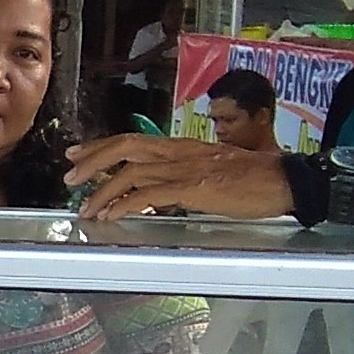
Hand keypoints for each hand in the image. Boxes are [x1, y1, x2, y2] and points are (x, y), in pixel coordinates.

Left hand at [67, 133, 295, 220]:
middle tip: (69, 176)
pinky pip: (150, 193)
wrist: (284, 180)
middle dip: (92, 160)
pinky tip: (113, 214)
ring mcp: (185, 168)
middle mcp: (179, 152)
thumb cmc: (254, 179)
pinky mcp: (194, 187)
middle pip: (125, 146)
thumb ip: (182, 181)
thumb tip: (158, 196)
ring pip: (131, 170)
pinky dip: (126, 203)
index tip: (78, 154)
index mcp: (182, 147)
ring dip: (103, 189)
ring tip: (86, 207)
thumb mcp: (211, 174)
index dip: (102, 146)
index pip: (134, 139)